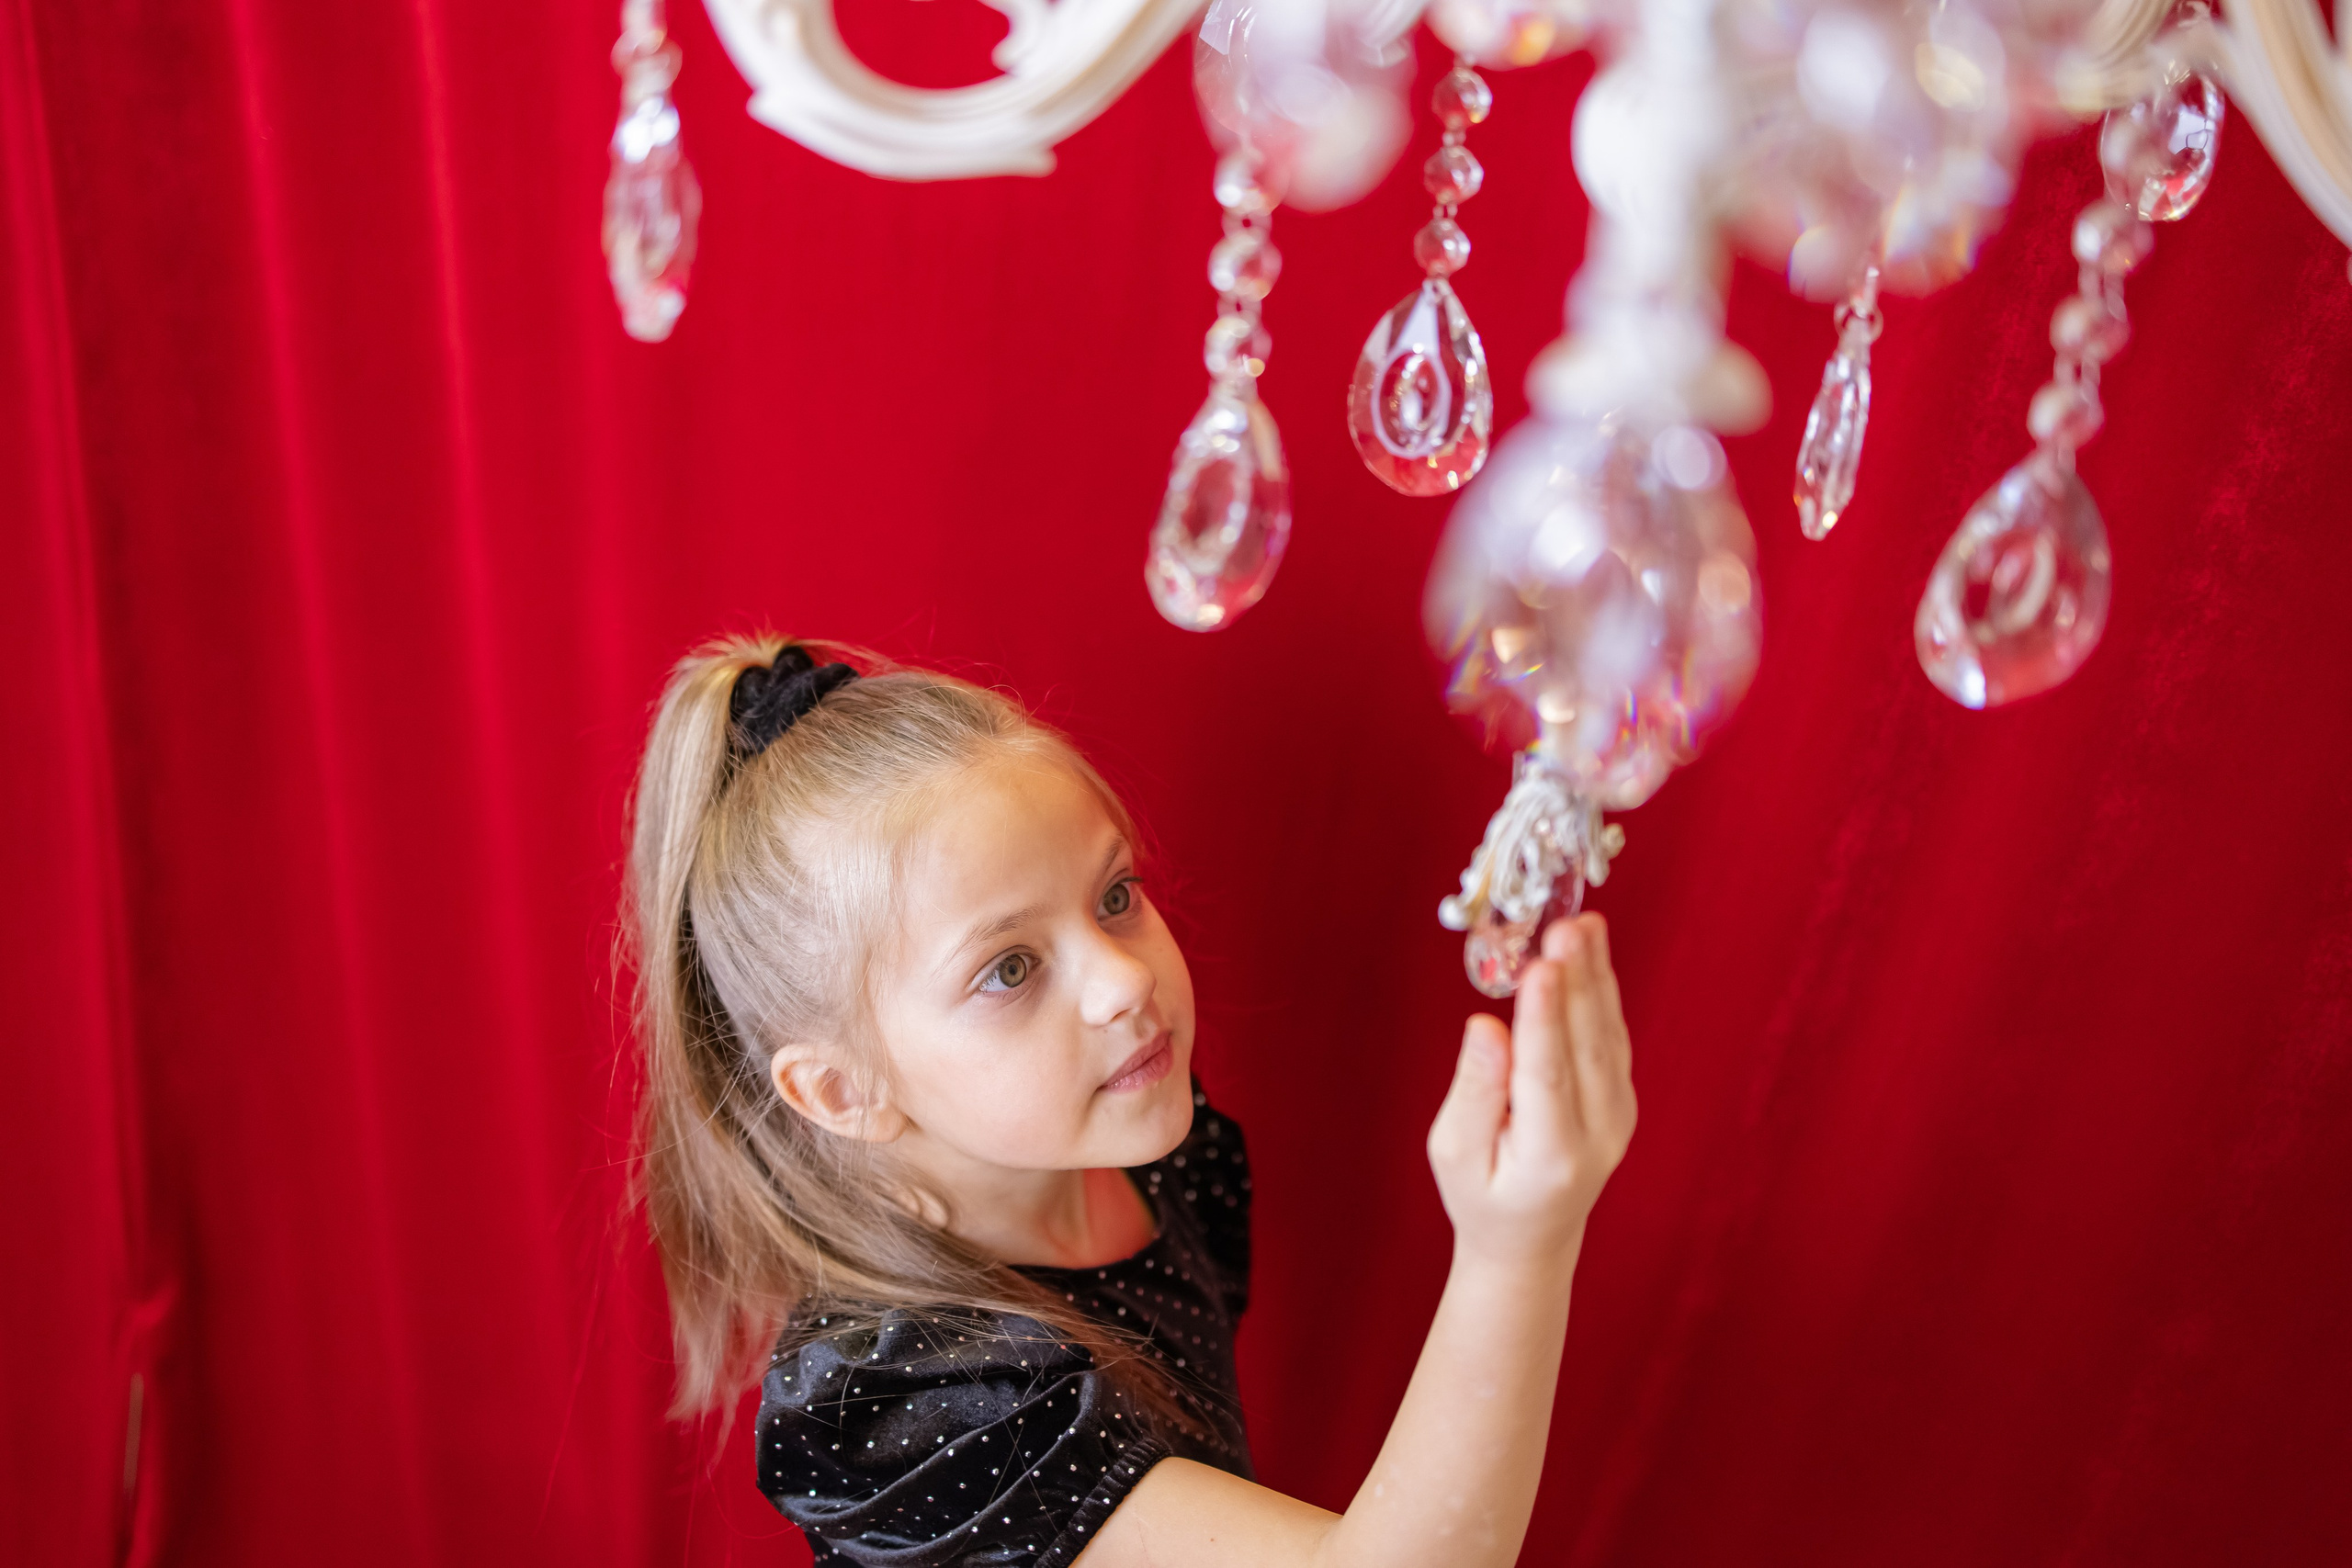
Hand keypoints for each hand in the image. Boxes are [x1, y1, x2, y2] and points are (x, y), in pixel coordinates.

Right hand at [1426, 914, 1636, 1269]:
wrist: (1531, 1236)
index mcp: (1550, 1155)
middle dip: (1577, 982)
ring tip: (1582, 924)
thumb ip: (1472, 1092)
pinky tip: (1591, 951)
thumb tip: (1485, 1028)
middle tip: (1565, 927)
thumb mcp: (1453, 1153)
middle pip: (1587, 1047)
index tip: (1539, 968)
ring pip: (1607, 1035)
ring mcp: (1619, 1117)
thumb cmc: (1482, 1195)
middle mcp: (1598, 1134)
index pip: (1546, 1075)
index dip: (1544, 1019)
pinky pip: (1612, 1037)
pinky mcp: (1621, 1098)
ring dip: (1596, 975)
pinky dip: (1603, 990)